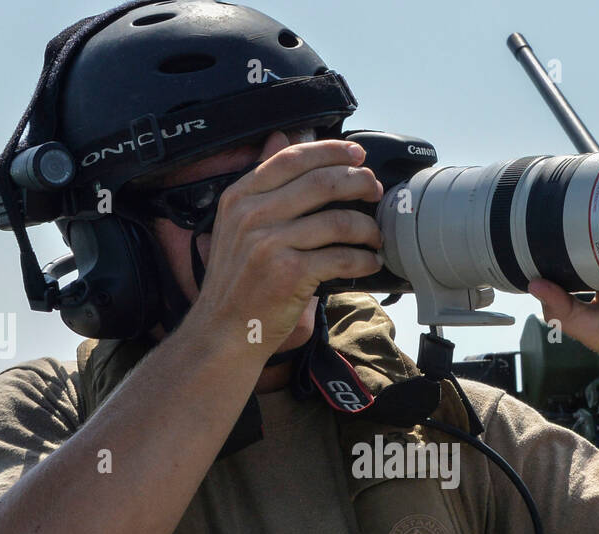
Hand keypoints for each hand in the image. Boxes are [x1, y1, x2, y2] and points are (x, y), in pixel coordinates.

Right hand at [186, 130, 383, 352]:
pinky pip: (341, 258)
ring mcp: (270, 243)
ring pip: (338, 221)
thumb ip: (262, 184)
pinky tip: (369, 263)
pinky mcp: (289, 273)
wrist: (222, 331)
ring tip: (374, 236)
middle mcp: (252, 215)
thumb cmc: (236, 282)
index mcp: (240, 197)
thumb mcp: (236, 224)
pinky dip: (363, 260)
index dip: (331, 151)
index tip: (357, 155)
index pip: (292, 159)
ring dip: (367, 228)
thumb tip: (281, 136)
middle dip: (359, 182)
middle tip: (375, 191)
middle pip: (322, 183)